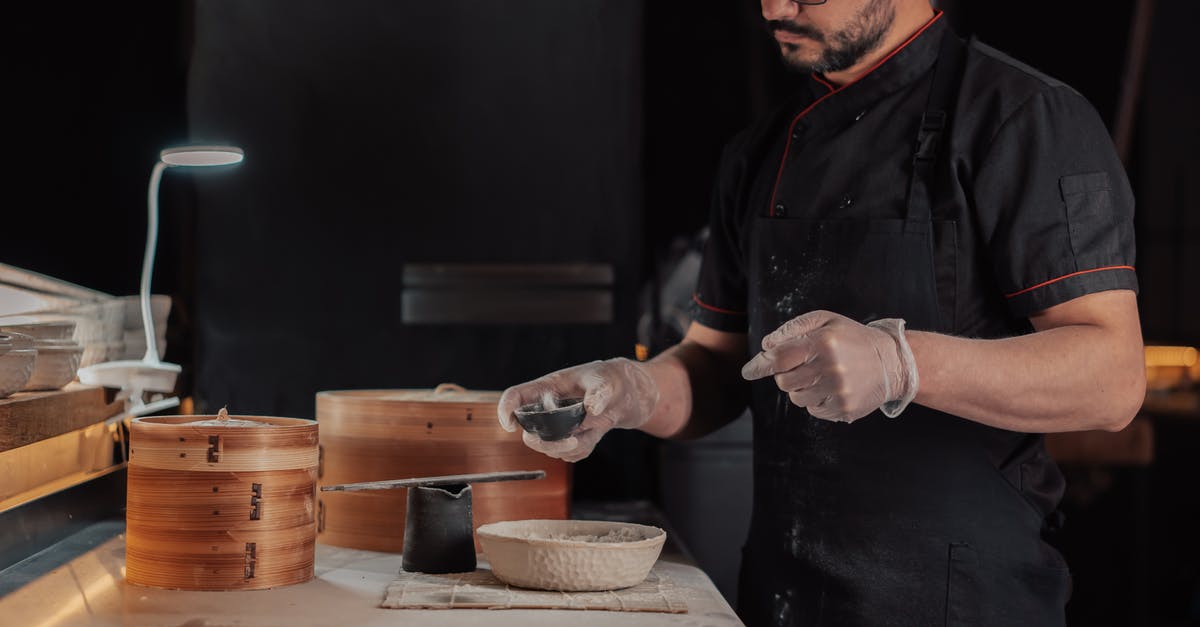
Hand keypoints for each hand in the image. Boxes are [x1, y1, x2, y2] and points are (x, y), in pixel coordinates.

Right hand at [497, 358, 659, 461]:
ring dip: (570, 446)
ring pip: (549, 447)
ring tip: (594, 428)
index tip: (510, 426)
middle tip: (572, 440)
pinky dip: (582, 450)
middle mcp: (548, 409)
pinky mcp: (572, 439)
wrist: (628, 393)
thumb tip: (591, 409)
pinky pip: (569, 454)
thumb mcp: (607, 379)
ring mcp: (558, 426)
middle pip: (529, 432)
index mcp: (547, 388)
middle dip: (546, 441)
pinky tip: (595, 434)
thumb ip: (598, 392)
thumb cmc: (611, 378)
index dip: (506, 410)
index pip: (515, 397)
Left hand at [740, 311, 918, 422]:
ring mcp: (838, 391)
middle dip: (786, 375)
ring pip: (797, 398)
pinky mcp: (844, 408)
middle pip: (784, 382)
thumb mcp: (826, 320)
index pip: (778, 358)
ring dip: (802, 389)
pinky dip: (816, 401)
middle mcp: (829, 368)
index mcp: (822, 343)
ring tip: (821, 376)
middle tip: (802, 366)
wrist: (892, 362)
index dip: (759, 366)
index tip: (748, 371)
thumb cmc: (852, 338)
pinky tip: (832, 388)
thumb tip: (767, 346)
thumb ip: (793, 328)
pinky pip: (813, 410)